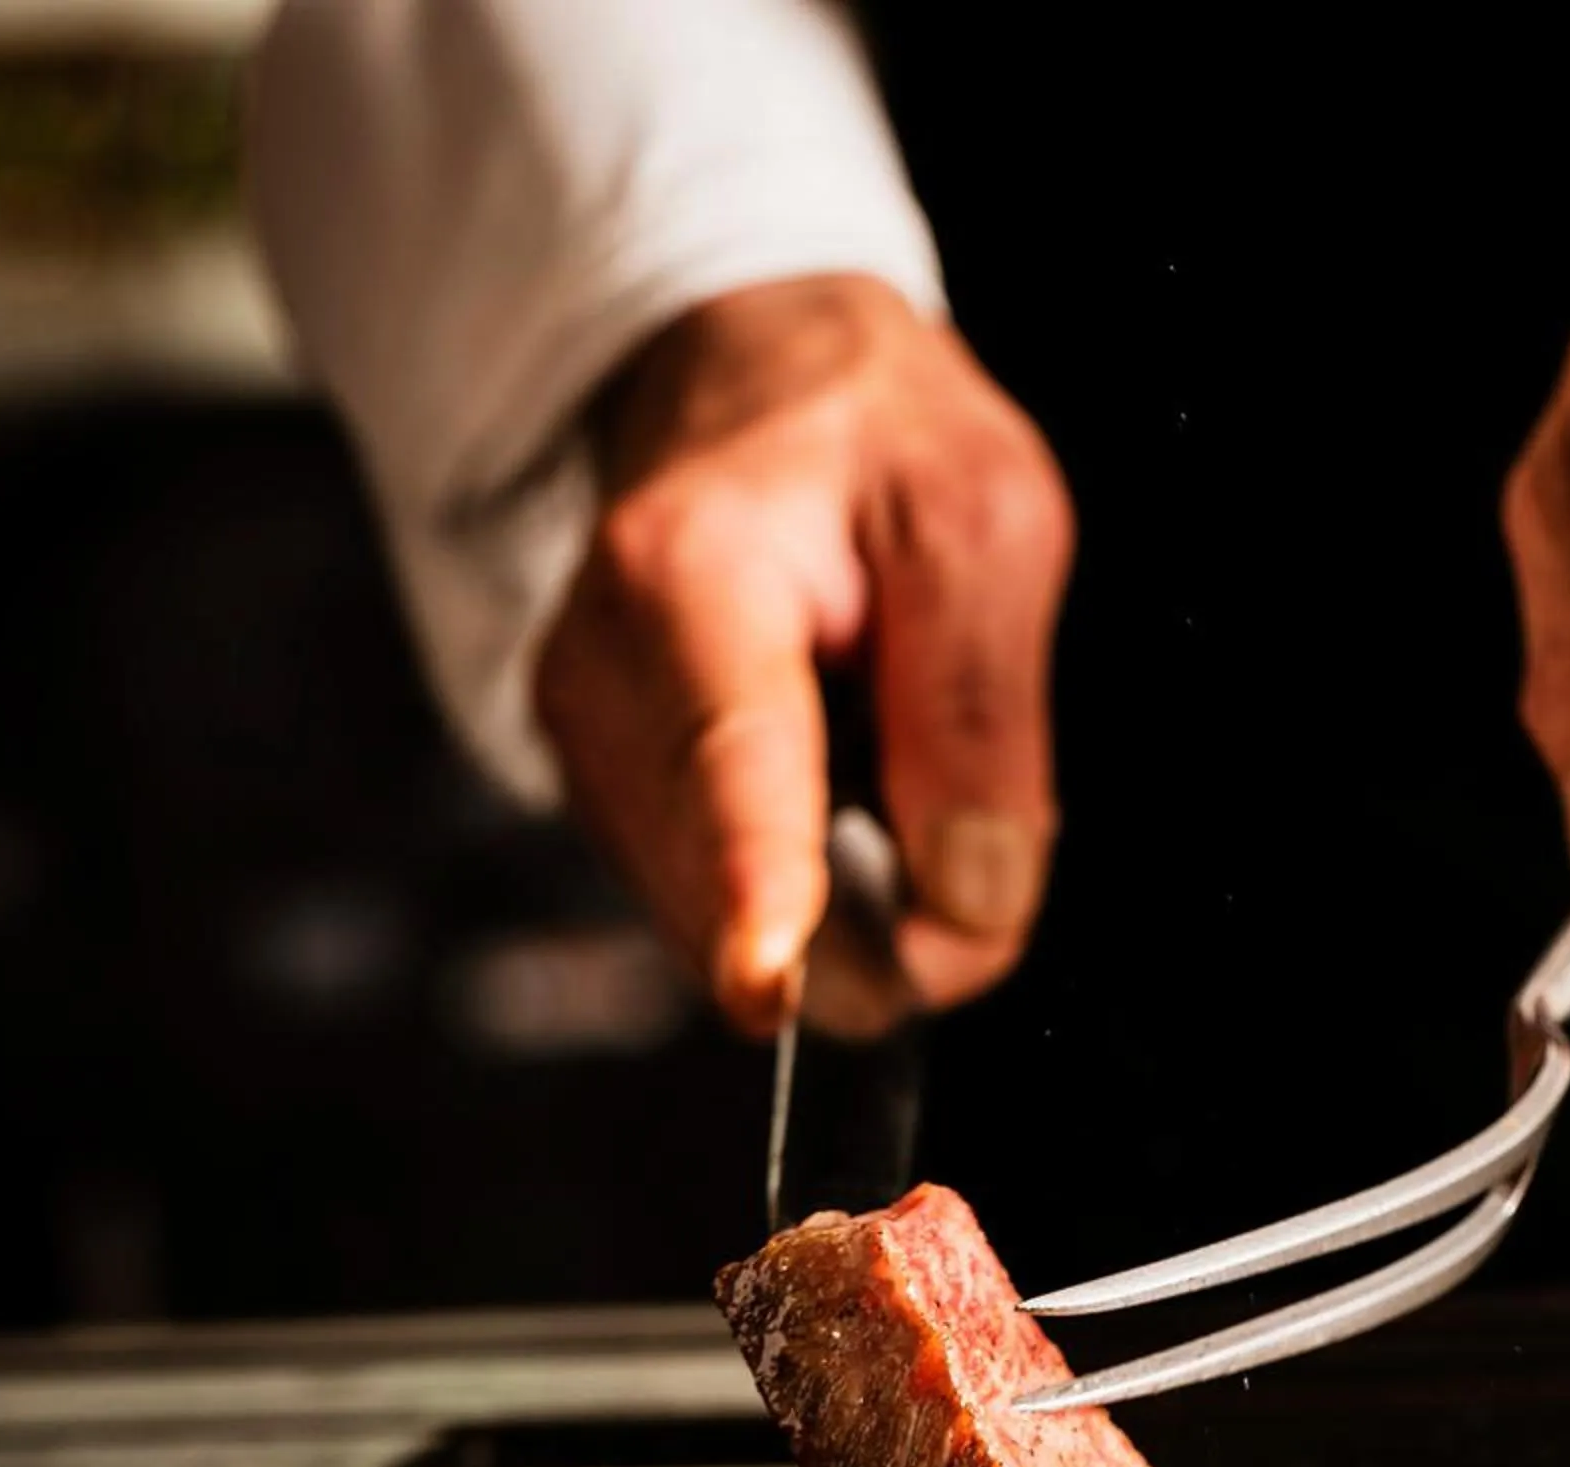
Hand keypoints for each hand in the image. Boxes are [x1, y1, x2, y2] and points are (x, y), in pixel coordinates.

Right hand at [535, 273, 1071, 1037]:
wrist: (740, 380)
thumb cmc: (867, 436)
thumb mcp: (983, 521)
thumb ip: (980, 718)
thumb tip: (965, 910)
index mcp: (689, 573)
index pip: (728, 761)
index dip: (756, 887)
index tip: (768, 982)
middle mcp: (600, 671)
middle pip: (729, 887)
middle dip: (869, 919)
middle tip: (972, 836)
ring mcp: (586, 742)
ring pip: (728, 921)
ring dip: (840, 889)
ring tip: (884, 740)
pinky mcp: (602, 790)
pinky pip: (720, 899)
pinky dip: (801, 870)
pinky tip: (831, 765)